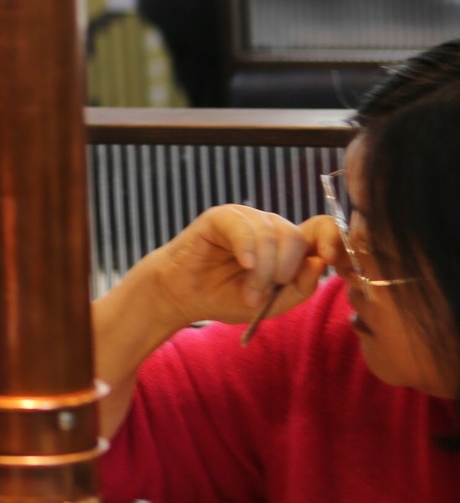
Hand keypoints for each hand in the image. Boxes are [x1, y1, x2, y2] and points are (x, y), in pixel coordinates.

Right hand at [135, 205, 339, 331]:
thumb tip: (321, 263)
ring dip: (262, 272)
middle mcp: (270, 227)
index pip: (323, 228)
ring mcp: (245, 218)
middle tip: (262, 296)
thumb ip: (302, 286)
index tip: (330, 261)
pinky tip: (242, 266)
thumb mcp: (275, 303)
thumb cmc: (229, 297)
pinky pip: (244, 228)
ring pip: (273, 235)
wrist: (186, 297)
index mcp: (288, 245)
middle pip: (298, 236)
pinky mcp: (220, 217)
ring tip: (247, 293)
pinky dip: (248, 251)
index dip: (333, 240)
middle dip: (284, 271)